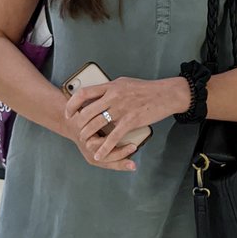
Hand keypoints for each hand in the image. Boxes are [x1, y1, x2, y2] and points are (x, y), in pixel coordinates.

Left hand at [64, 75, 186, 166]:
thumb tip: (98, 93)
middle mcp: (114, 96)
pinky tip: (99, 154)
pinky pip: (113, 137)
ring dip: (89, 136)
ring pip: (97, 125)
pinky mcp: (131, 121)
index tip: (69, 112)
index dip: (72, 104)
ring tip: (86, 142)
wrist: (166, 94)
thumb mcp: (124, 83)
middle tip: (77, 131)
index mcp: (111, 86)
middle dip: (79, 124)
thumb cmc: (147, 89)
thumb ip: (110, 89)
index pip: (84, 93)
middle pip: (87, 111)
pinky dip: (104, 148)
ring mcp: (122, 109)